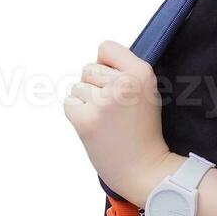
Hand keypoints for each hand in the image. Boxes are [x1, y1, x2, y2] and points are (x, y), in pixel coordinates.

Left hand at [63, 40, 174, 205]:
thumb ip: (125, 70)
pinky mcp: (85, 119)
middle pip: (88, 69)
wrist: (145, 168)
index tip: (114, 81)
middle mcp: (122, 83)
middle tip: (114, 110)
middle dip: (96, 86)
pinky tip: (95, 127)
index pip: (106, 47)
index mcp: (141, 72)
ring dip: (87, 102)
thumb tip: (97, 58)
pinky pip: (69, 104)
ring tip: (106, 121)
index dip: (106, 64)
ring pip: (77, 87)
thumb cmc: (143, 130)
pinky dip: (77, 114)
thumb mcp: (147, 91)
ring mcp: (103, 102)